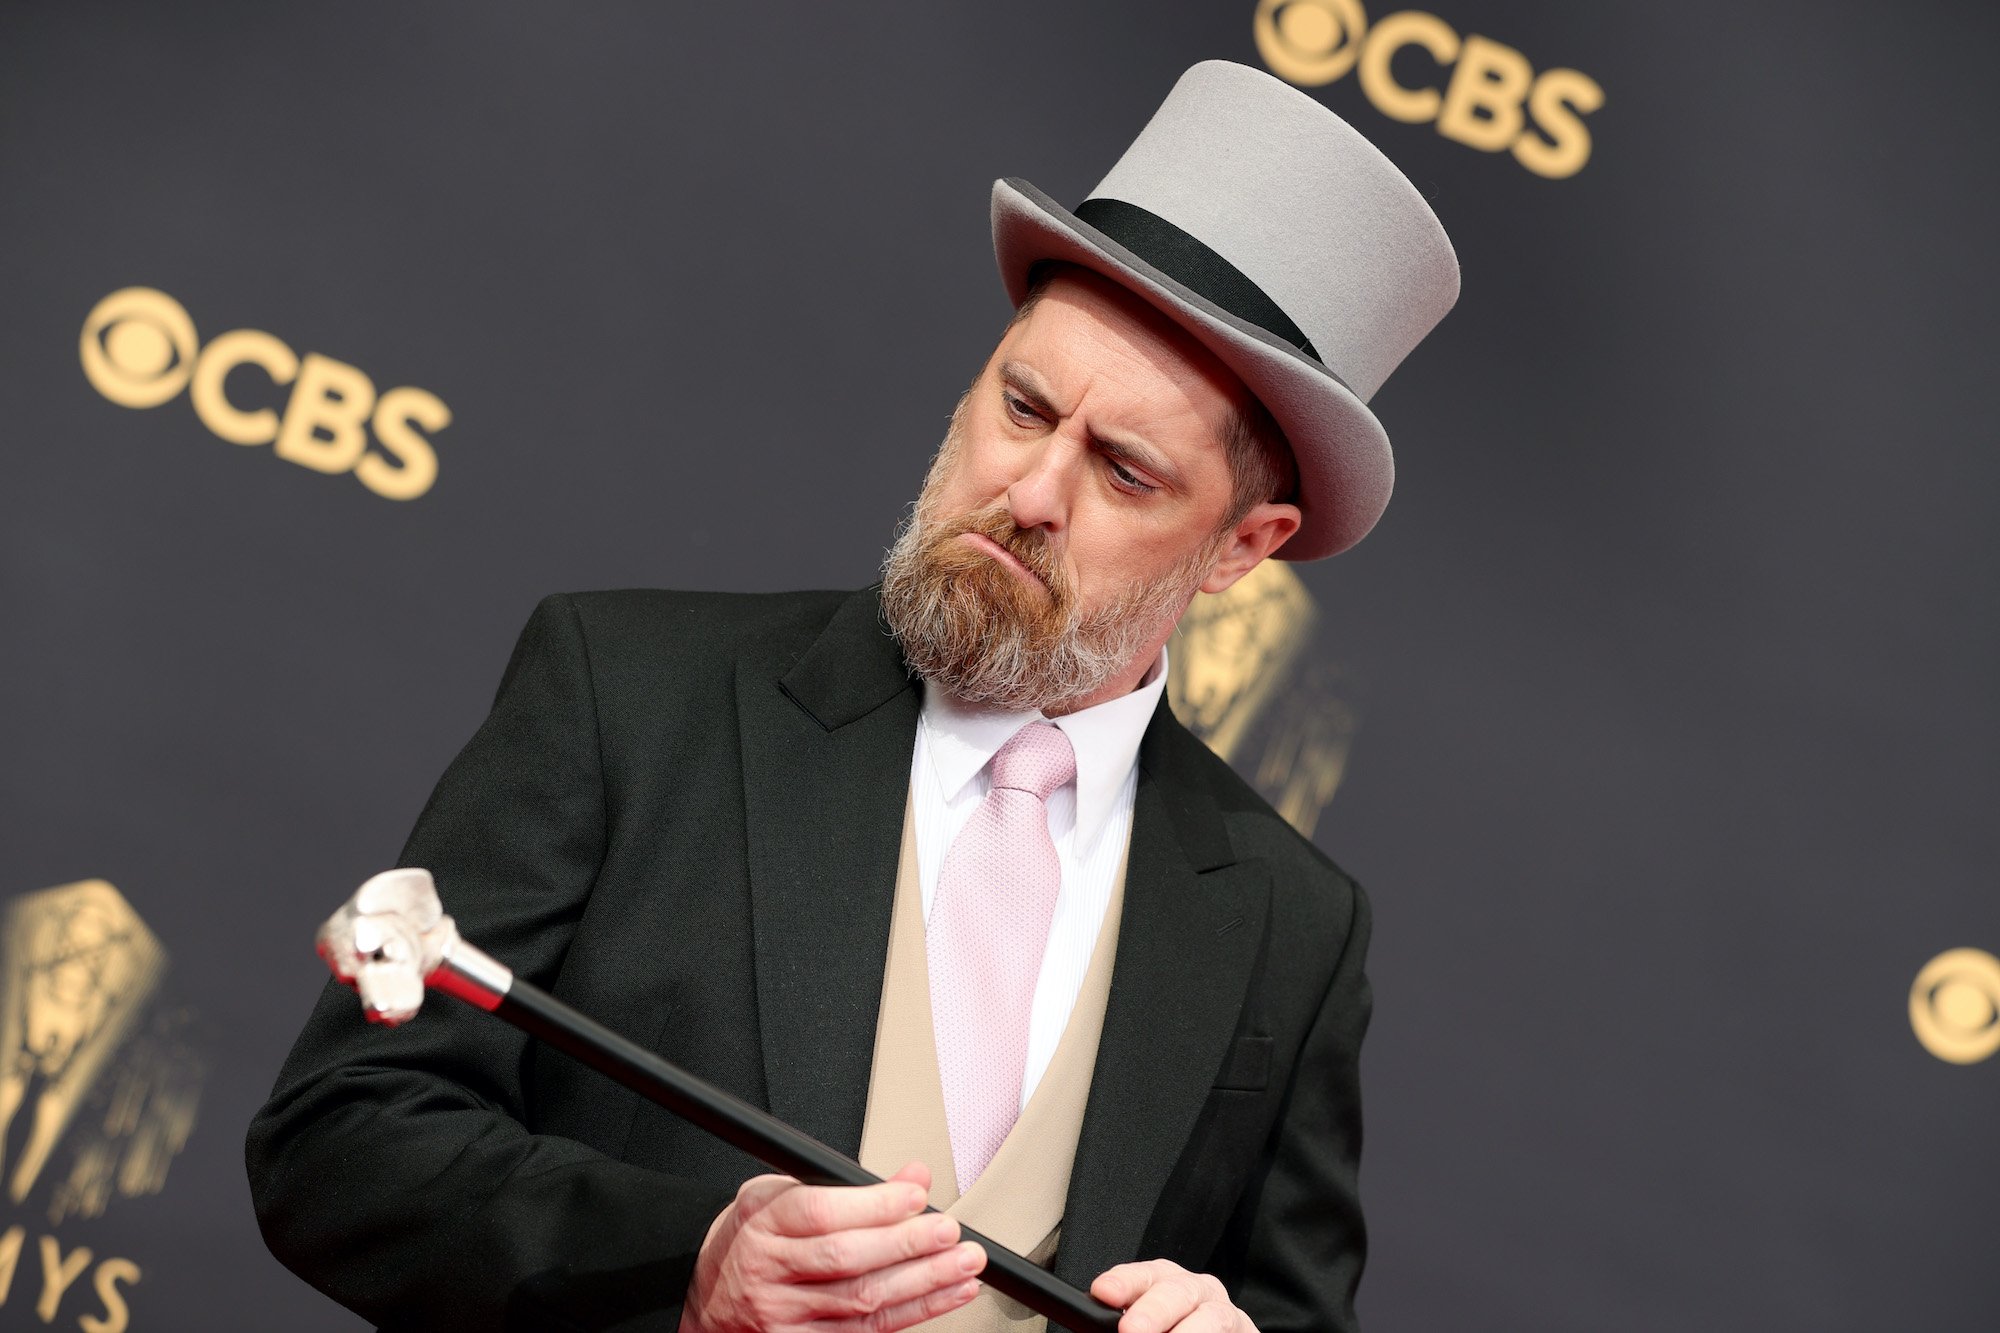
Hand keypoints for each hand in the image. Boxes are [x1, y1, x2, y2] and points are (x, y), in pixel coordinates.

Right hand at [680, 1161, 985, 1332]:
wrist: (713, 1302)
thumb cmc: (755, 1240)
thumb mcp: (782, 1196)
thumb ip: (845, 1186)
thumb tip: (913, 1175)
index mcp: (762, 1224)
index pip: (820, 1214)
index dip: (873, 1205)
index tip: (917, 1195)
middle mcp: (769, 1273)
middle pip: (846, 1260)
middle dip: (907, 1246)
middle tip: (950, 1232)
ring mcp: (784, 1317)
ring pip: (862, 1302)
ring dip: (924, 1283)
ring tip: (964, 1263)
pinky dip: (915, 1313)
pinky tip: (947, 1295)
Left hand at [1092, 1260, 1256, 1332]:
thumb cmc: (1171, 1330)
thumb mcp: (1144, 1325)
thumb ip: (1117, 1325)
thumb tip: (1092, 1328)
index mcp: (1162, 1283)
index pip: (1142, 1275)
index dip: (1123, 1281)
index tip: (1102, 1292)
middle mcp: (1194, 1290)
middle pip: (1175, 1290)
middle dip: (1153, 1310)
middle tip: (1130, 1330)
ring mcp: (1223, 1311)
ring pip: (1211, 1314)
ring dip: (1187, 1332)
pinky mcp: (1246, 1331)